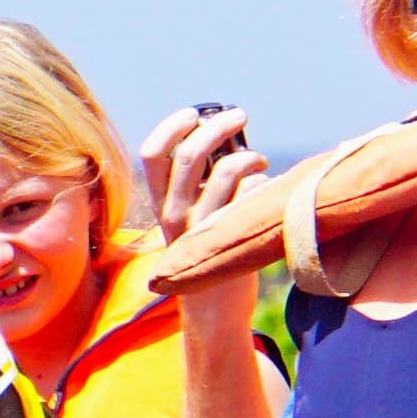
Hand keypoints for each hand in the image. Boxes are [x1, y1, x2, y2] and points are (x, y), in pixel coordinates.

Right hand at [137, 104, 262, 238]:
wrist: (213, 303)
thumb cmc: (205, 244)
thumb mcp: (187, 213)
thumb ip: (195, 179)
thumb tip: (223, 133)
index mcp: (159, 200)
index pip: (152, 154)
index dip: (171, 127)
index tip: (194, 114)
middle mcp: (173, 212)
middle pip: (190, 153)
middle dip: (219, 126)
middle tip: (240, 115)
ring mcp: (200, 225)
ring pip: (227, 170)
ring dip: (249, 155)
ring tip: (259, 161)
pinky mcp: (229, 237)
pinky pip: (251, 192)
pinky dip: (263, 181)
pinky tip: (265, 187)